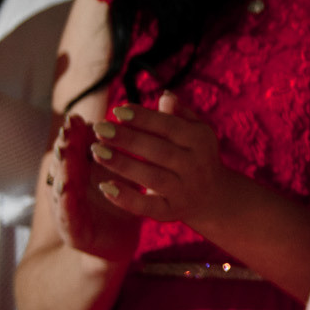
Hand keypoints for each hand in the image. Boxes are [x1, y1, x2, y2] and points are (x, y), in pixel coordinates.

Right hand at [51, 116, 140, 260]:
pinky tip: (68, 191)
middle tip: (67, 131)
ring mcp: (67, 208)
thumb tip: (140, 112)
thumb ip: (126, 146)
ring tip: (64, 155)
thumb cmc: (122, 198)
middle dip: (65, 146)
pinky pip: (67, 214)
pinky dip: (65, 202)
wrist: (120, 240)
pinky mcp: (72, 230)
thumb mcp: (126, 170)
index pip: (76, 148)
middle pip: (65, 163)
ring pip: (62, 185)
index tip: (76, 118)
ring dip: (63, 169)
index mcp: (81, 171)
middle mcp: (69, 186)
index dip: (74, 134)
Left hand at [88, 93, 232, 225]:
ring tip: (96, 151)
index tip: (117, 110)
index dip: (144, 118)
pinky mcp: (172, 212)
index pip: (170, 126)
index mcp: (200, 140)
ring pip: (151, 178)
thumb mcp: (195, 131)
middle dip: (127, 139)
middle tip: (99, 129)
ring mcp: (184, 191)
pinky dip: (126, 199)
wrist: (212, 196)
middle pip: (159, 151)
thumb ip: (179, 115)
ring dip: (122, 165)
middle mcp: (195, 166)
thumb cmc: (196, 154)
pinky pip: (148, 206)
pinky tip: (105, 186)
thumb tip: (165, 97)